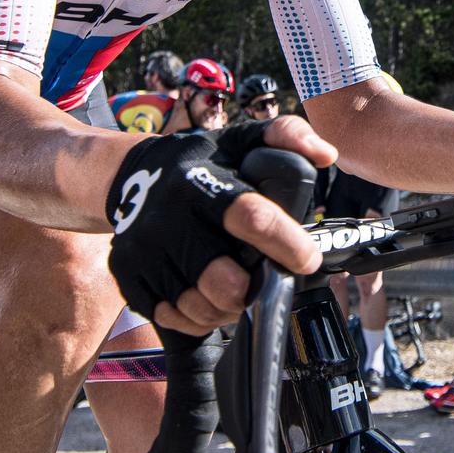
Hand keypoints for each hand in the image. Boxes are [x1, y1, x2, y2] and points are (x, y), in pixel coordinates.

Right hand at [114, 119, 335, 337]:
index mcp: (202, 182)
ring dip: (226, 309)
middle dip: (252, 292)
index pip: (251, 217)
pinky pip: (171, 317)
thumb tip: (326, 154)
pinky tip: (204, 297)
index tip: (306, 259)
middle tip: (261, 282)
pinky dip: (196, 317)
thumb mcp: (241, 138)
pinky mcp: (128, 275)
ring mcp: (143, 250)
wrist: (131, 175)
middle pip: (223, 281)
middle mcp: (169, 218)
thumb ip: (287, 136)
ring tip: (235, 291)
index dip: (287, 244)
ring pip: (198, 307)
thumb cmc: (201, 162)